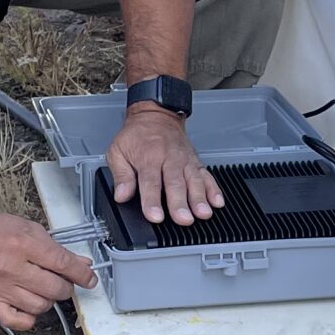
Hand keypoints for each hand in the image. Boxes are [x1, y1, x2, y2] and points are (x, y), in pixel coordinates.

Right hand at [0, 210, 94, 331]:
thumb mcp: (28, 229)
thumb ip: (55, 247)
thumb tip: (81, 264)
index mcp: (22, 244)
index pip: (62, 263)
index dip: (82, 274)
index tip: (90, 278)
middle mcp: (11, 268)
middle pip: (54, 288)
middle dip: (65, 286)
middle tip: (61, 280)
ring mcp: (0, 288)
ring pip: (40, 306)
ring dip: (49, 300)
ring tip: (43, 289)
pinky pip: (16, 321)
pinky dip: (28, 318)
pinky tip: (29, 306)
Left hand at [107, 101, 224, 225]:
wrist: (156, 115)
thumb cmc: (137, 136)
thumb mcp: (118, 151)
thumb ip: (121, 175)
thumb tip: (121, 195)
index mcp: (149, 157)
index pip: (150, 182)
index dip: (152, 201)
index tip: (155, 216)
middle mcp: (169, 159)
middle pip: (175, 184)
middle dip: (180, 203)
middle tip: (184, 219)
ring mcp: (185, 161)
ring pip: (194, 181)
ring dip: (200, 198)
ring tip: (203, 213)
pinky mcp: (196, 163)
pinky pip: (207, 176)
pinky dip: (214, 189)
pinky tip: (217, 201)